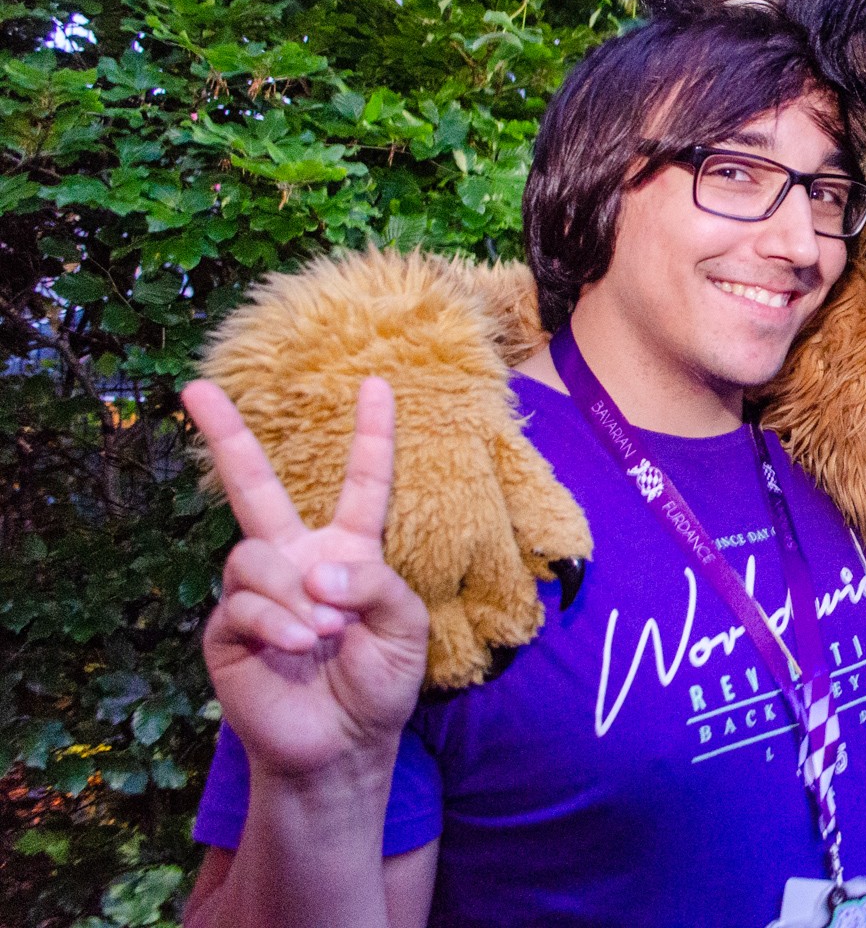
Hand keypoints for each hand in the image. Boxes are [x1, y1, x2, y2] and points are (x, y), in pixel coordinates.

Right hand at [186, 376, 428, 781]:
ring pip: (255, 555)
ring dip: (293, 593)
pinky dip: (274, 622)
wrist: (341, 745)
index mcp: (350, 552)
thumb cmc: (378, 683)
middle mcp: (298, 561)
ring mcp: (259, 592)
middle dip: (227, 436)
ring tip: (321, 631)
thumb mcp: (404, 628)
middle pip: (256, 488)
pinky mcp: (228, 629)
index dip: (373, 436)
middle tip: (196, 387)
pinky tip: (296, 646)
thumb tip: (314, 568)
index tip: (379, 384)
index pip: (363, 484)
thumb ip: (376, 583)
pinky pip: (242, 602)